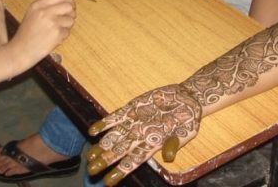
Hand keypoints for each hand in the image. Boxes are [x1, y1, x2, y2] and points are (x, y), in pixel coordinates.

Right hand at [9, 0, 75, 70]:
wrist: (20, 51)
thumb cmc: (26, 34)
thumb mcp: (32, 14)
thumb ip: (47, 7)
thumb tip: (67, 3)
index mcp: (38, 5)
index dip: (69, 0)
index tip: (70, 5)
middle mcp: (45, 11)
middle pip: (68, 6)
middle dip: (71, 13)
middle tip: (66, 19)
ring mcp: (52, 22)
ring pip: (70, 20)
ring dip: (67, 26)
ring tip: (56, 31)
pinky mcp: (57, 34)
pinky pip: (67, 32)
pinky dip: (63, 36)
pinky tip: (53, 39)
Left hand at [87, 84, 201, 185]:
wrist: (187, 98)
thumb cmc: (188, 120)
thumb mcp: (186, 133)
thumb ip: (174, 144)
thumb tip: (169, 157)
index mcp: (151, 146)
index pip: (133, 161)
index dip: (120, 171)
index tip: (107, 181)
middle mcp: (139, 136)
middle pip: (119, 151)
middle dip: (105, 161)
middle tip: (91, 170)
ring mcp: (133, 122)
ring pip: (113, 136)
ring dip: (101, 146)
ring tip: (89, 155)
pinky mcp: (131, 109)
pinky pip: (115, 117)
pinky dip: (104, 124)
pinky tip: (93, 131)